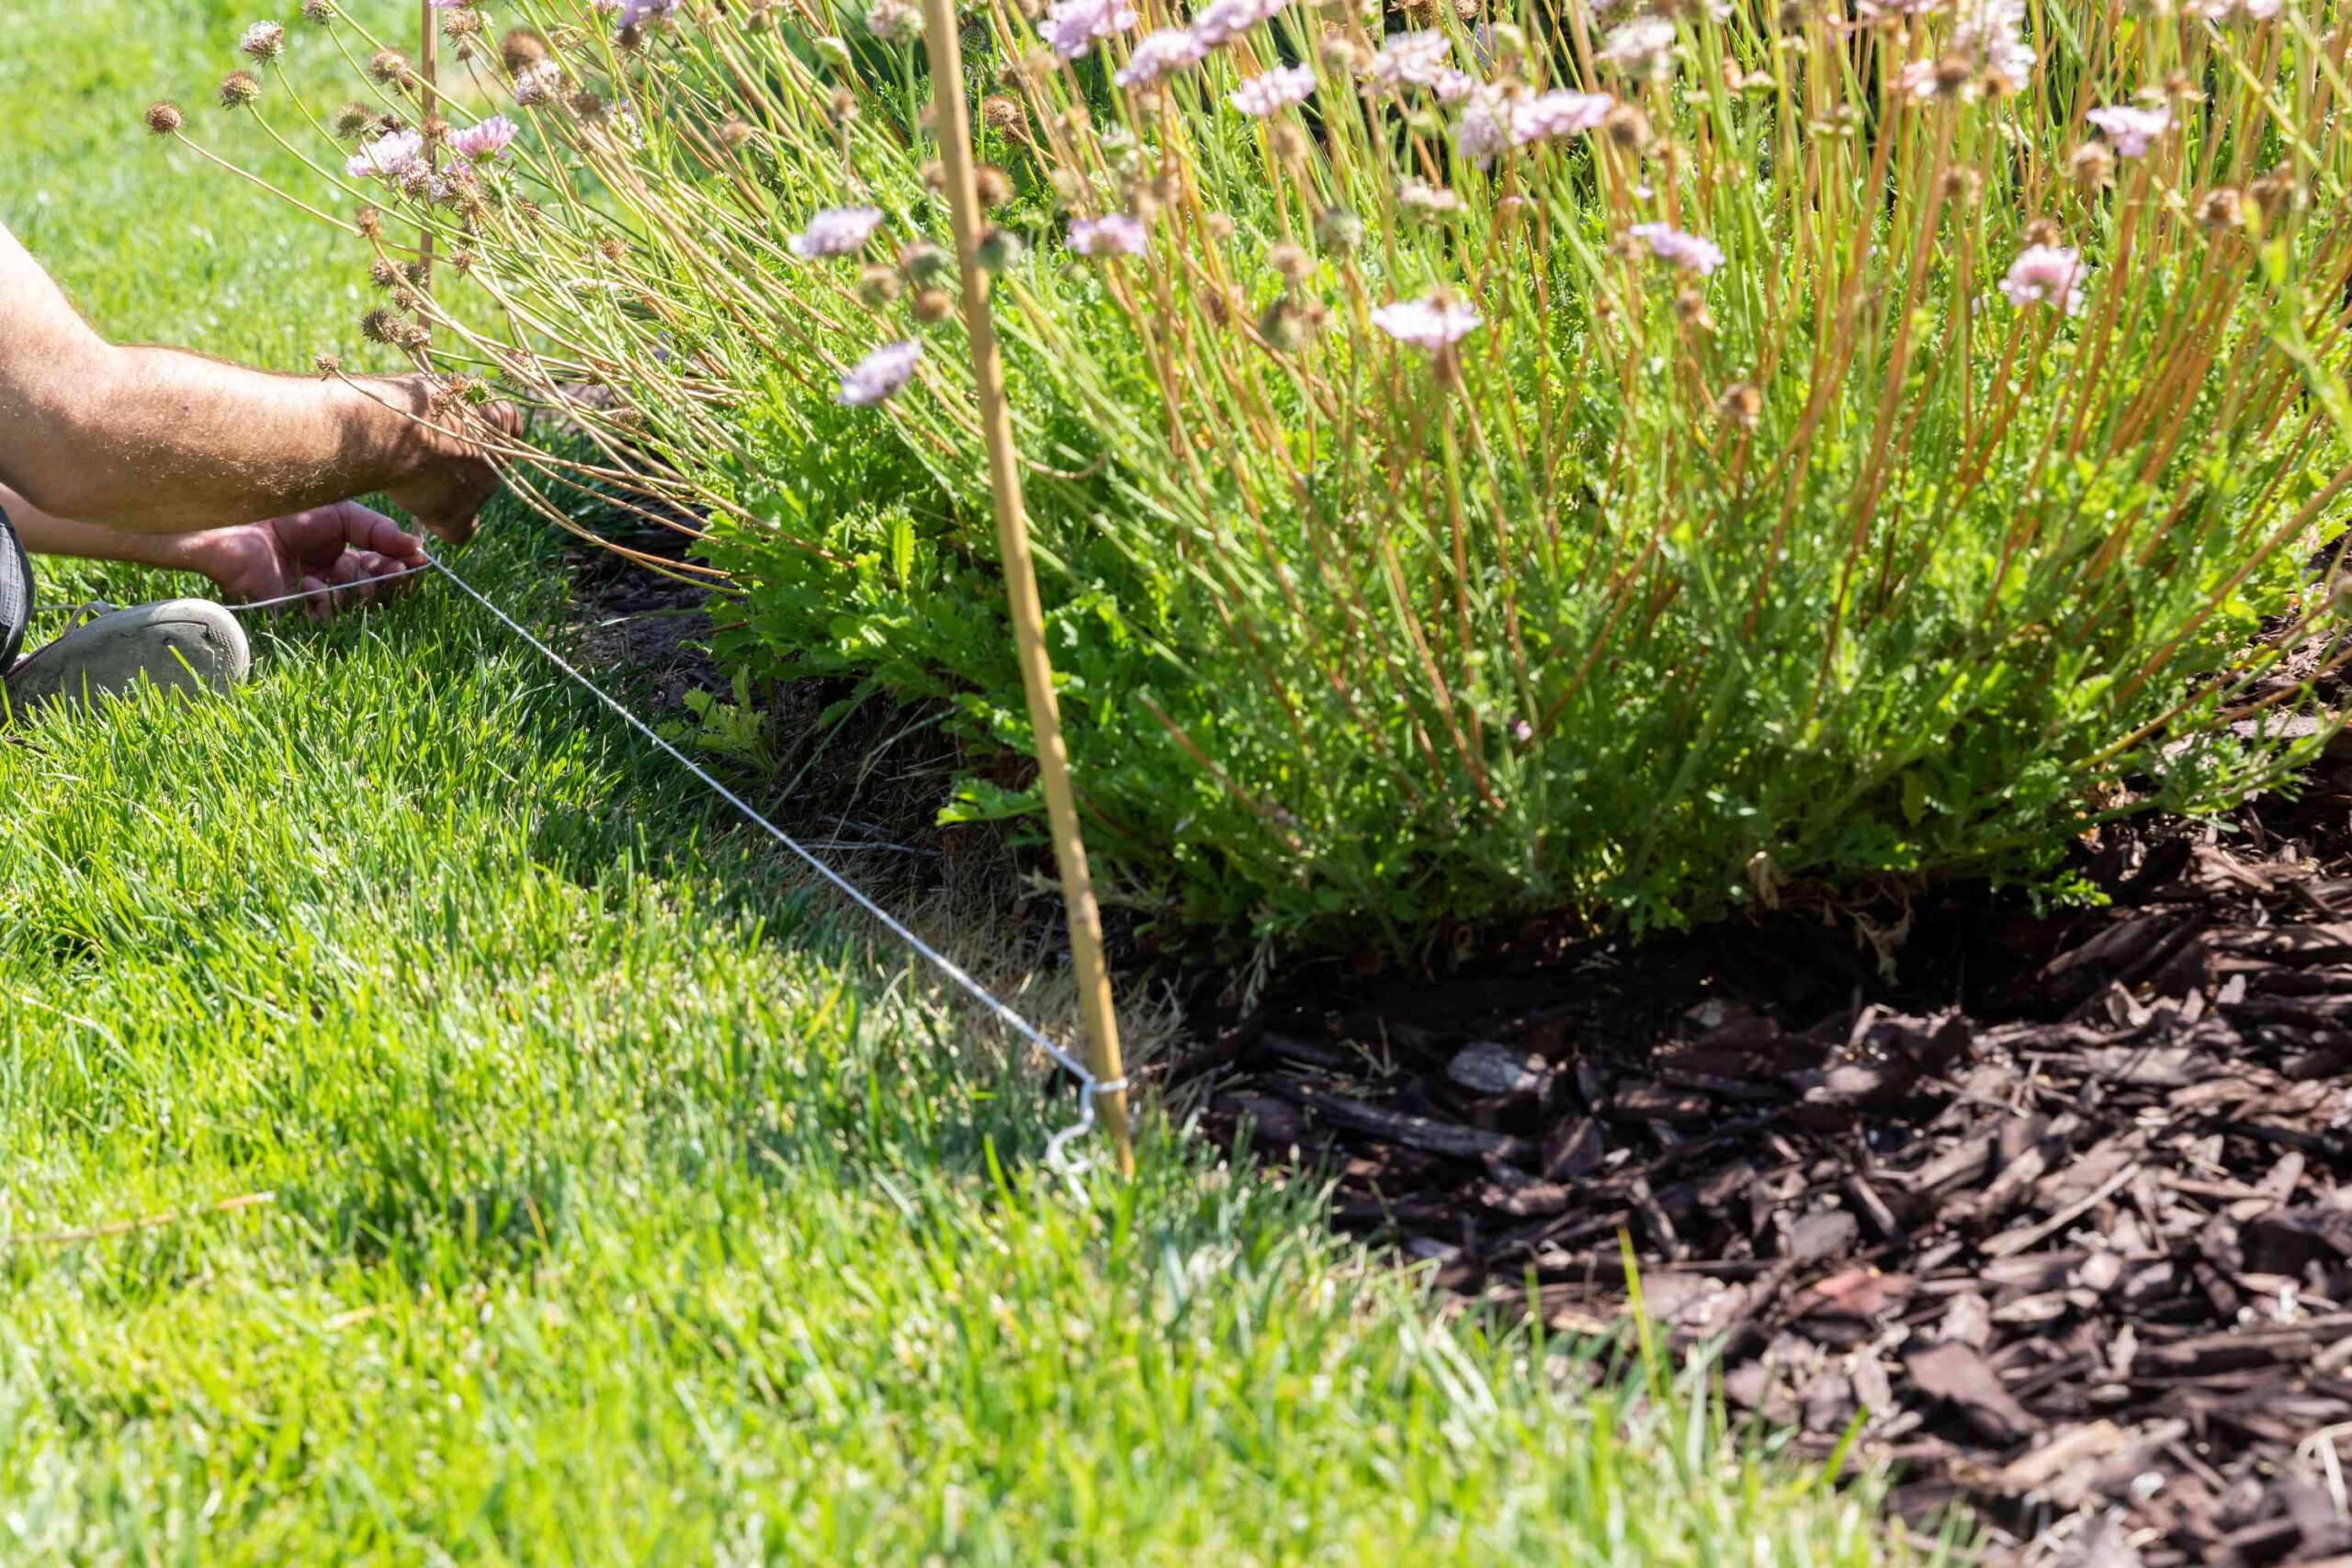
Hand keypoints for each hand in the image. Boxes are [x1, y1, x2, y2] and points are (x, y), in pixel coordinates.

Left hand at [182, 502, 427, 619]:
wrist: (231, 517)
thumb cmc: (281, 508)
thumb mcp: (340, 513)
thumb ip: (379, 530)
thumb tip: (419, 549)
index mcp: (341, 555)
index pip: (383, 571)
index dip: (401, 569)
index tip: (417, 562)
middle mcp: (328, 579)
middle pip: (374, 594)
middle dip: (383, 581)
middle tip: (381, 567)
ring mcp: (307, 598)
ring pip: (352, 611)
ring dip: (354, 590)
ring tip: (338, 570)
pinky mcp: (287, 612)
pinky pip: (321, 622)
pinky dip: (324, 603)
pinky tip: (310, 585)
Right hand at [378, 376, 522, 545]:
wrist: (389, 432)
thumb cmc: (406, 400)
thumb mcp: (440, 385)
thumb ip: (458, 399)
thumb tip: (457, 402)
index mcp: (499, 420)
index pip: (509, 427)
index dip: (484, 431)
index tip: (461, 431)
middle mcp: (500, 456)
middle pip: (488, 465)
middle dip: (462, 463)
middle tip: (428, 456)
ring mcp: (483, 489)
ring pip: (473, 496)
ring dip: (451, 491)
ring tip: (416, 479)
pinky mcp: (460, 516)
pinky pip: (461, 531)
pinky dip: (446, 525)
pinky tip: (426, 511)